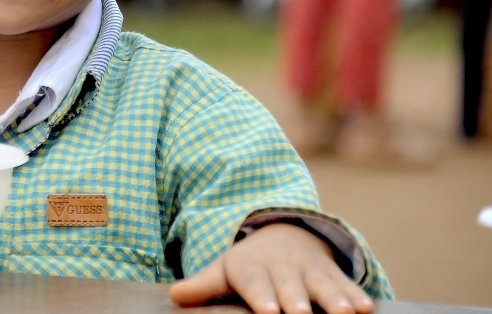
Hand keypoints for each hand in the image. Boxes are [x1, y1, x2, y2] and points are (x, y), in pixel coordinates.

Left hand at [169, 223, 374, 313]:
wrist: (283, 235)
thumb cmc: (249, 265)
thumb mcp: (224, 270)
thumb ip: (202, 286)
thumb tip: (173, 296)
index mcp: (253, 270)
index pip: (256, 285)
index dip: (262, 297)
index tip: (268, 311)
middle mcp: (284, 269)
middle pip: (291, 287)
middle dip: (296, 300)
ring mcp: (310, 271)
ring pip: (323, 286)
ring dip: (333, 299)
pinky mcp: (333, 275)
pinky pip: (347, 285)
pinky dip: (357, 296)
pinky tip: (368, 309)